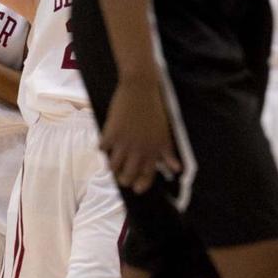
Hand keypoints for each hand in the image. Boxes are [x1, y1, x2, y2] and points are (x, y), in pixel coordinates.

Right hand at [100, 77, 181, 194]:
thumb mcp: (165, 133)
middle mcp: (139, 149)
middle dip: (125, 180)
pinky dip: (102, 149)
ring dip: (112, 166)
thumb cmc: (155, 110)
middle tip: (122, 178)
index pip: (148, 175)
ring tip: (112, 163)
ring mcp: (124, 142)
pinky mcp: (110, 133)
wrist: (140, 88)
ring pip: (113, 165)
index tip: (137, 189)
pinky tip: (105, 144)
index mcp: (154, 150)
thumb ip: (168, 153)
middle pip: (128, 174)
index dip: (142, 185)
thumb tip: (176, 170)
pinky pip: (102, 149)